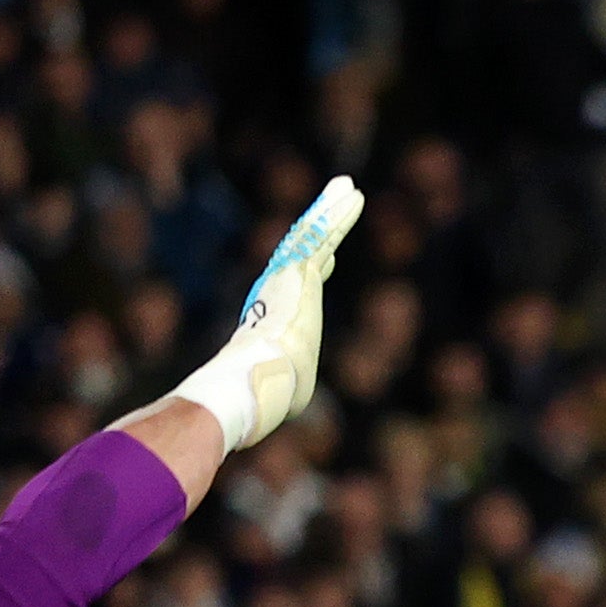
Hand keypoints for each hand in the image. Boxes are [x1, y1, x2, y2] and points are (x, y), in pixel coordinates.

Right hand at [174, 175, 361, 449]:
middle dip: (323, 227)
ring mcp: (288, 278)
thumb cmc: (264, 397)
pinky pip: (322, 234)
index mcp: (278, 315)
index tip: (320, 255)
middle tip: (336, 203)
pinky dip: (336, 213)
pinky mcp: (299, 270)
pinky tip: (350, 193)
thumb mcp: (281, 393)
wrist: (256, 383)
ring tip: (349, 188)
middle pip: (307, 251)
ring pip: (316, 236)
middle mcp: (280, 290)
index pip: (297, 288)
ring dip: (333, 211)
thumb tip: (262, 418)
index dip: (311, 267)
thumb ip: (278, 393)